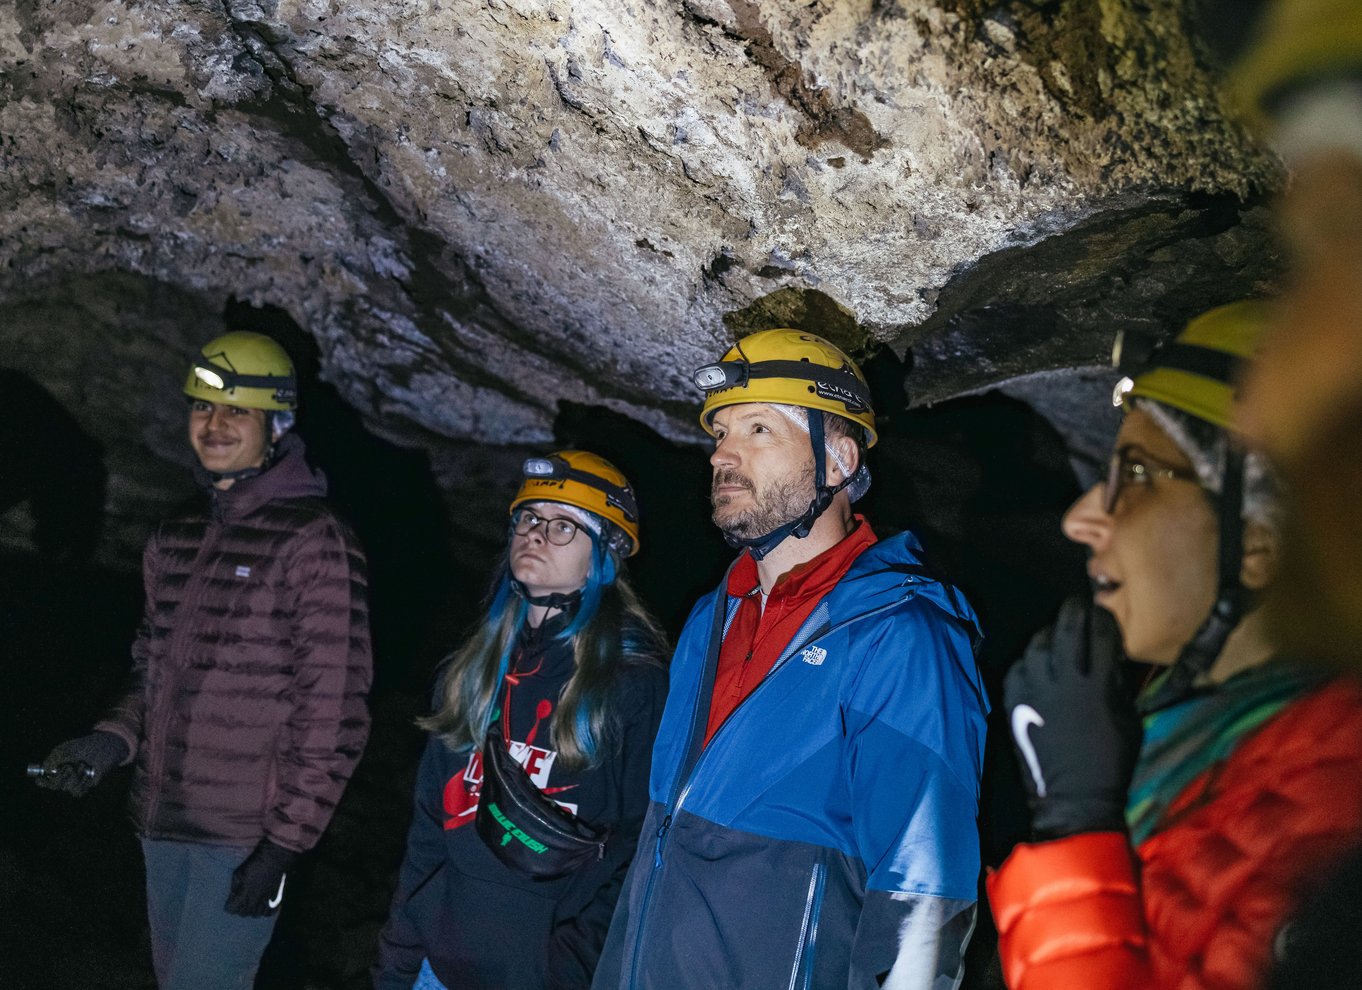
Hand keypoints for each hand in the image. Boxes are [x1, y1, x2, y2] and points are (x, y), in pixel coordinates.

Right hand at [36, 731, 128, 796]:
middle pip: (54, 786)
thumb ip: (54, 758)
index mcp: (57, 768)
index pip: (44, 780)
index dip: (42, 781)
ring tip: (82, 765)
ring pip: (66, 788)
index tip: (41, 779)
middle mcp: (64, 777)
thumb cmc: (85, 746)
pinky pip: (78, 791)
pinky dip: (82, 781)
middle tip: (68, 766)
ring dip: (74, 776)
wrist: (105, 746)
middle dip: (59, 776)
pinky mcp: (87, 785)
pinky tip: (87, 772)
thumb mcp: (67, 749)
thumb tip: (45, 770)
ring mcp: (76, 782)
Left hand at [225, 839, 296, 916]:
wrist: (275, 857)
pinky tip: (263, 907)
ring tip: (252, 905)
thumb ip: (235, 886)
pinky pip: (270, 913)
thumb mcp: (239, 871)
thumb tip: (233, 896)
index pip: (233, 908)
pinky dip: (265, 912)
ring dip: (252, 911)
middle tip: (240, 903)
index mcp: (245, 891)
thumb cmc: (255, 862)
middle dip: (240, 909)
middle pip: (244, 913)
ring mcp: (266, 899)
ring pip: (256, 914)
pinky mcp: (276, 897)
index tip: (230, 903)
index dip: (229, 907)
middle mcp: (255, 898)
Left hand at [1004, 596, 1141, 839]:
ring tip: (1057, 634)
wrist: (1073, 796)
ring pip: (1038, 643)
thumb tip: (1110, 656)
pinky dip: (1028, 661)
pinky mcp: (1013, 701)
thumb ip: (1117, 682)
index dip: (1104, 618)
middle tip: (1079, 606)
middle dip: (1075, 611)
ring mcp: (1034, 689)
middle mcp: (1064, 680)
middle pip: (1068, 628)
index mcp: (1098, 685)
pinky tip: (1037, 663)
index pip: (1102, 633)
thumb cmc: (1111, 760)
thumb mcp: (1129, 718)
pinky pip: (1018, 666)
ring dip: (1049, 634)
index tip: (1105, 614)